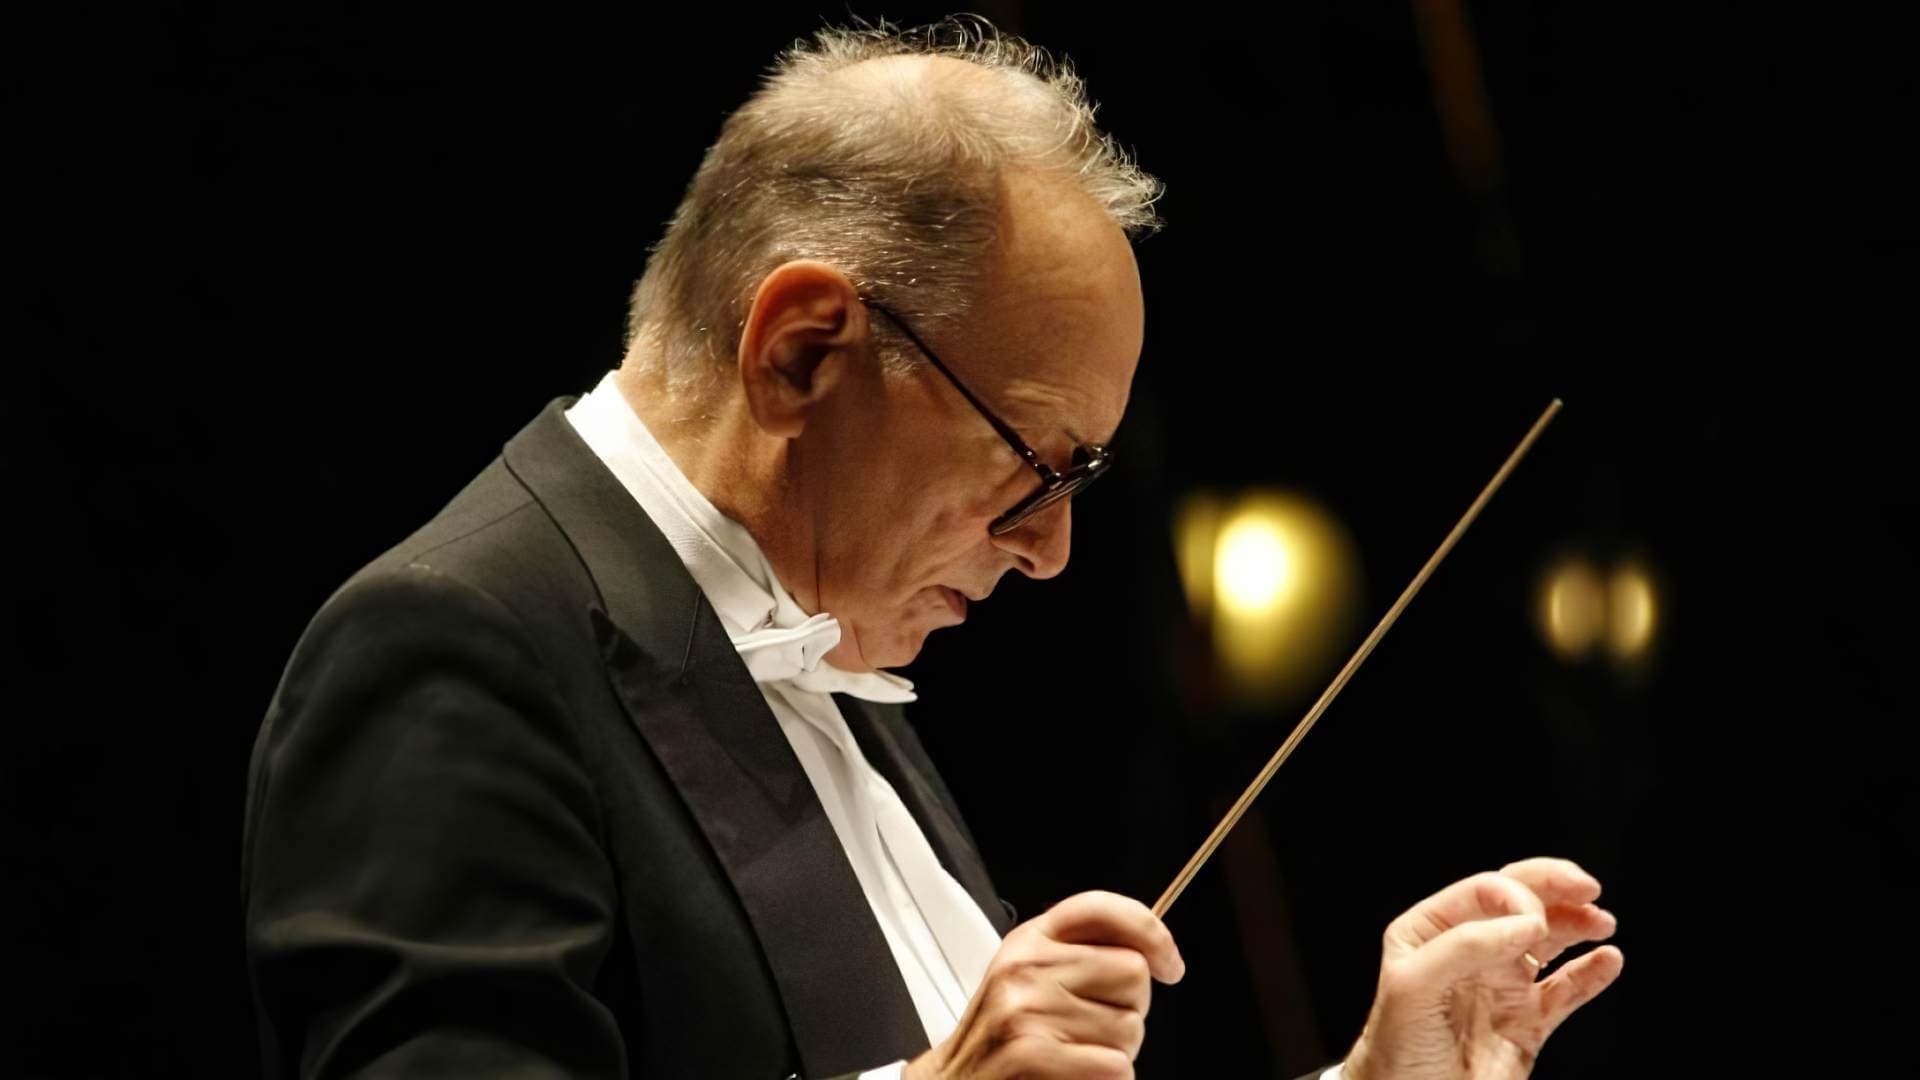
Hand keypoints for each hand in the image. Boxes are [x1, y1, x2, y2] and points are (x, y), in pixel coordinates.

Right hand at [902, 890, 1184, 1079]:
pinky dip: (1109, 1079)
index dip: (1150, 933)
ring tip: (1077, 1057)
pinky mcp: (1033, 1052)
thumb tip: (1153, 952)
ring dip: (1119, 1053)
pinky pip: (1116, 1066)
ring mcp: (1027, 1009)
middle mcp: (1026, 966)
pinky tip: (1075, 1077)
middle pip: (1132, 972)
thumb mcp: (1032, 979)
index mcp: (1029, 940)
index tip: (1170, 965)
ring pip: (1130, 1027)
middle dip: (1131, 1009)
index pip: (1101, 909)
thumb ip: (1081, 956)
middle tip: (1095, 1030)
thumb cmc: (1005, 1039)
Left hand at [1343, 857, 1623, 1079]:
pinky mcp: (1527, 1022)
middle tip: (1587, 887)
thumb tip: (1527, 921)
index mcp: (1431, 930)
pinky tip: (1608, 961)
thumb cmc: (1397, 1049)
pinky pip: (1565, 989)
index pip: (1483, 892)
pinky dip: (1589, 973)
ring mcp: (1500, 984)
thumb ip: (1466, 946)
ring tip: (1603, 921)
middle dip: (1555, 888)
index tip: (1535, 924)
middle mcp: (1469, 950)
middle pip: (1520, 903)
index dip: (1515, 897)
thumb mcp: (1414, 987)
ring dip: (1577, 924)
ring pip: (1548, 940)